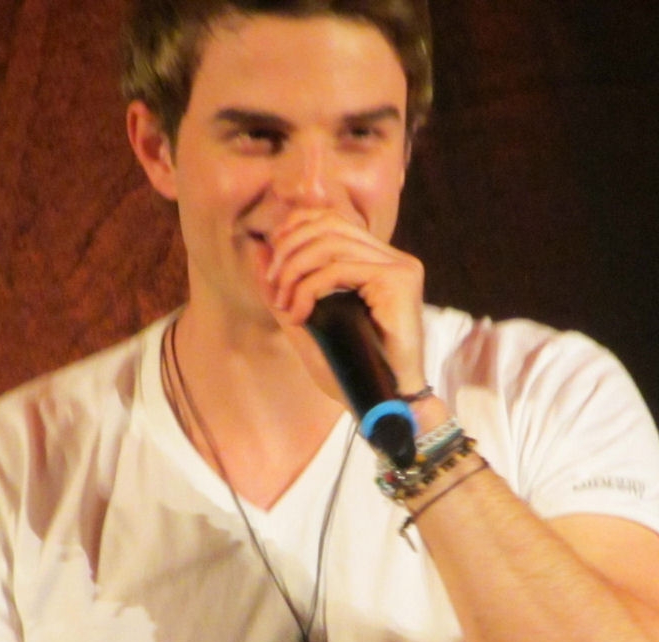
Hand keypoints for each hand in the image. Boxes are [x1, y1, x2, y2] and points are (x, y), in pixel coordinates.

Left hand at [261, 208, 426, 398]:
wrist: (385, 404)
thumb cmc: (351, 372)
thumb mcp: (307, 324)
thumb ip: (285, 287)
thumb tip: (259, 249)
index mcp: (376, 261)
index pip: (330, 220)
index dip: (294, 230)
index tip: (272, 268)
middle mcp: (392, 258)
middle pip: (327, 225)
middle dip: (289, 253)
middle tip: (273, 290)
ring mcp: (399, 267)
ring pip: (329, 244)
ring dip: (295, 272)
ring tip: (285, 305)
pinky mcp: (399, 281)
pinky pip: (339, 270)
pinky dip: (309, 290)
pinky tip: (299, 316)